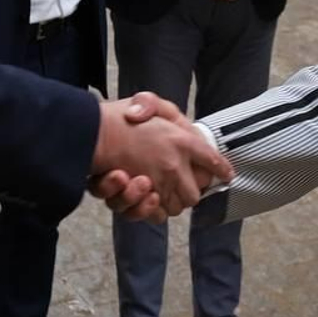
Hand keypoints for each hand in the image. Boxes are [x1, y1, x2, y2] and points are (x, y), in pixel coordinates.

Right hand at [91, 93, 232, 218]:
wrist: (90, 135)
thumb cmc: (116, 118)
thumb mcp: (144, 102)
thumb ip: (156, 106)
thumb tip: (165, 123)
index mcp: (181, 140)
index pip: (212, 160)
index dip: (220, 168)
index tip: (226, 174)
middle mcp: (175, 165)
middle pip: (195, 192)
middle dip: (189, 190)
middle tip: (178, 181)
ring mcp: (159, 183)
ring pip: (177, 206)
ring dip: (170, 200)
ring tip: (156, 187)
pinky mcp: (141, 198)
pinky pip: (156, 214)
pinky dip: (153, 209)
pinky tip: (149, 198)